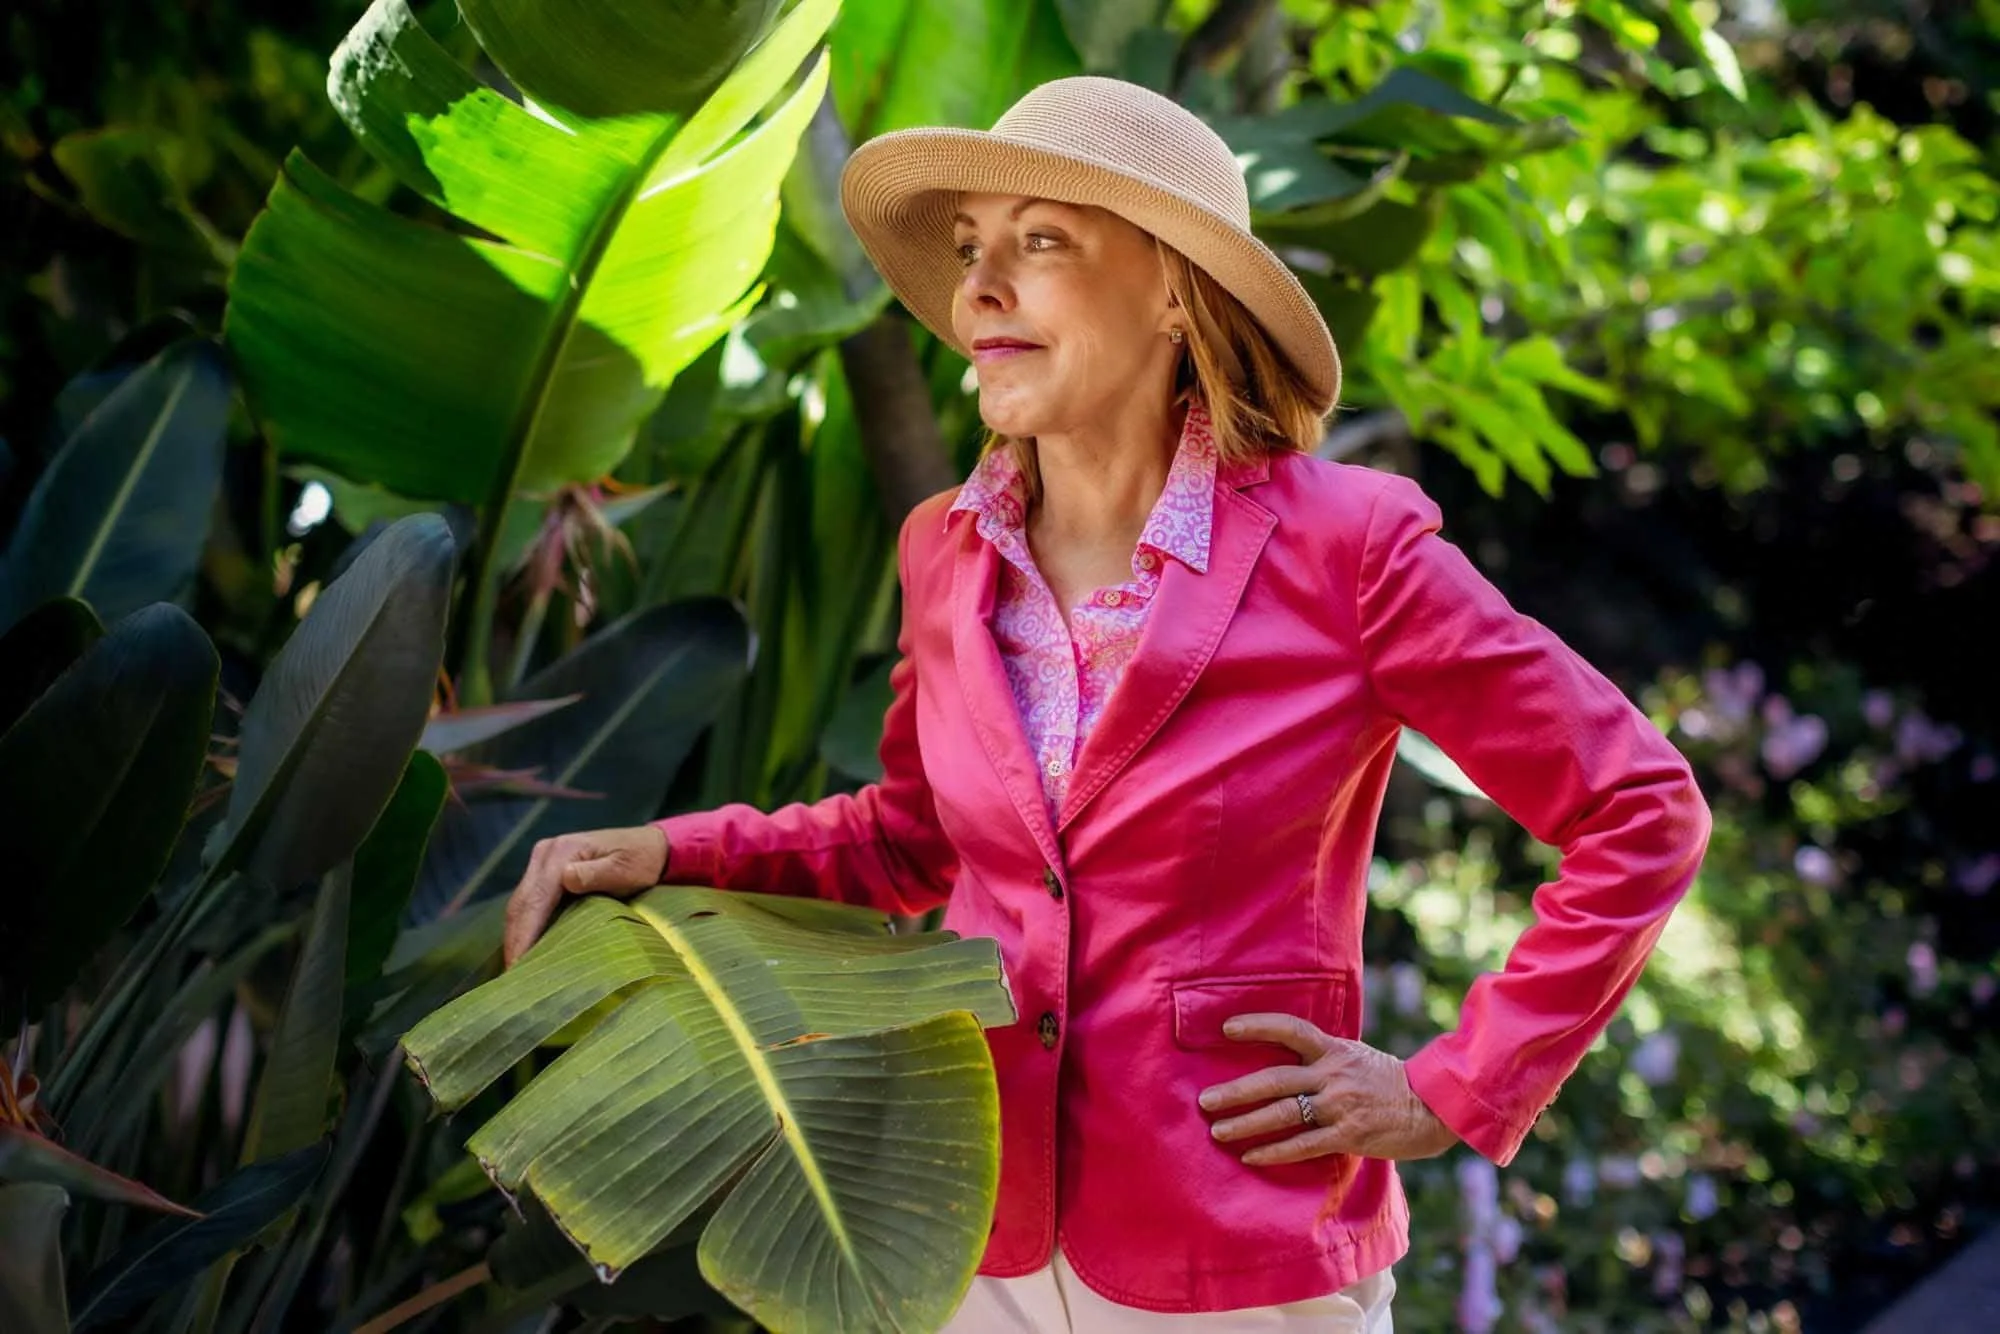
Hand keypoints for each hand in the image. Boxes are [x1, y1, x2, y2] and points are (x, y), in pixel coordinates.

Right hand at [502, 825, 669, 967]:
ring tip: (514, 971)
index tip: (518, 966)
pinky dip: (524, 927)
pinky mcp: (546, 872)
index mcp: (563, 852)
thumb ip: (598, 873)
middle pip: (521, 903)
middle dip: (514, 941)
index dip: (525, 935)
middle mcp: (546, 853)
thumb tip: (567, 877)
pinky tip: (524, 950)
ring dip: (515, 936)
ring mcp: (543, 862)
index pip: (535, 898)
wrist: (651, 846)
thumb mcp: (627, 868)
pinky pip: (529, 903)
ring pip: (520, 904)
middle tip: (511, 977)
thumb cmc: (643, 860)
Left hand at [1197, 1013, 1458, 1165]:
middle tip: (1205, 1101)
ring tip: (1218, 1131)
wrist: (1431, 1108)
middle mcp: (1333, 1075)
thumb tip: (1284, 1060)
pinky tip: (1252, 1156)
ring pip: (1283, 1113)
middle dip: (1236, 1091)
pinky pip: (1303, 1144)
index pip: (1291, 1029)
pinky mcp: (1349, 1135)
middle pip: (1275, 1079)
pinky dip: (1274, 1151)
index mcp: (1334, 1050)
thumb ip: (1322, 1058)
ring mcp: (1340, 1105)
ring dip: (1246, 1123)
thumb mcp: (1355, 1057)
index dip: (1258, 1026)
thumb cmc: (1388, 1082)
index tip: (1227, 1029)